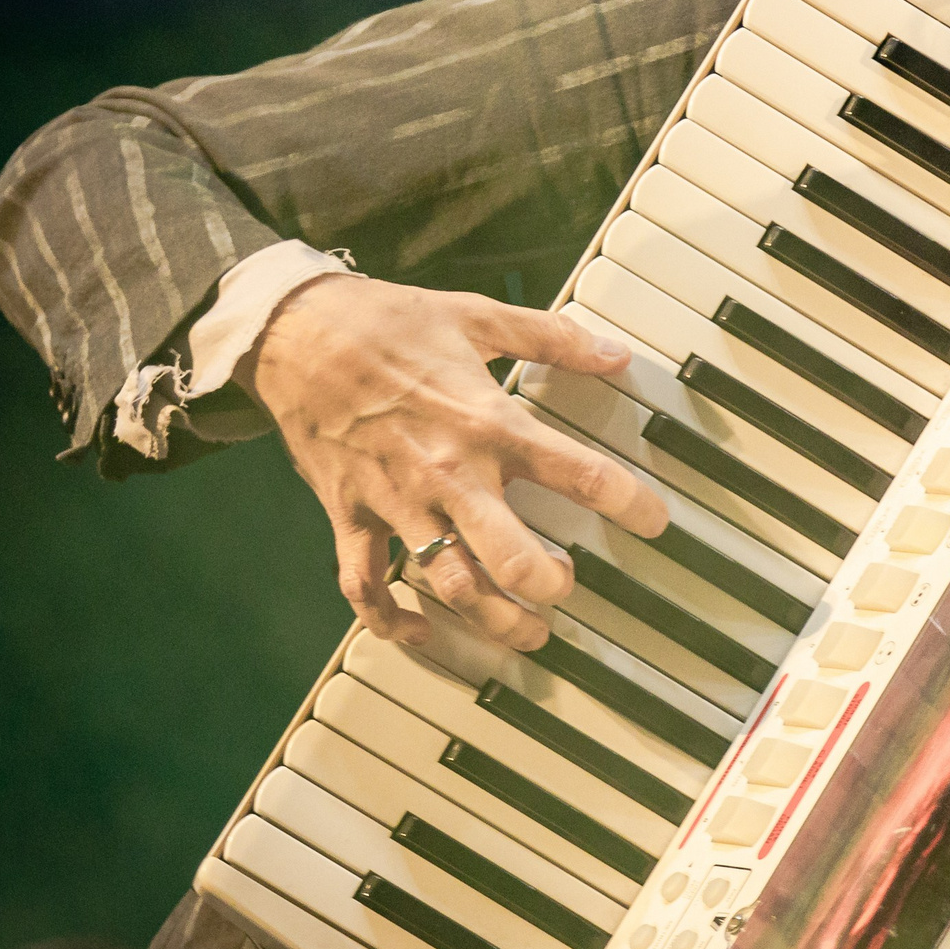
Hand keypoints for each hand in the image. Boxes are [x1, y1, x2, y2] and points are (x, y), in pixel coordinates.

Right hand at [238, 275, 666, 650]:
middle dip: (549, 586)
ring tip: (526, 632)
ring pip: (449, 585)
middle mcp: (448, 473)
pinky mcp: (349, 516)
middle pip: (510, 557)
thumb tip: (615, 353)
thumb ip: (552, 338)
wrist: (294, 331)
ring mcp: (397, 502)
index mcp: (489, 422)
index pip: (578, 473)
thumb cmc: (387, 322)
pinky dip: (392, 622)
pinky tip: (424, 633)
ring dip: (492, 620)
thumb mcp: (478, 315)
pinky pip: (365, 588)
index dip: (628, 503)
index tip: (655, 521)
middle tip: (569, 587)